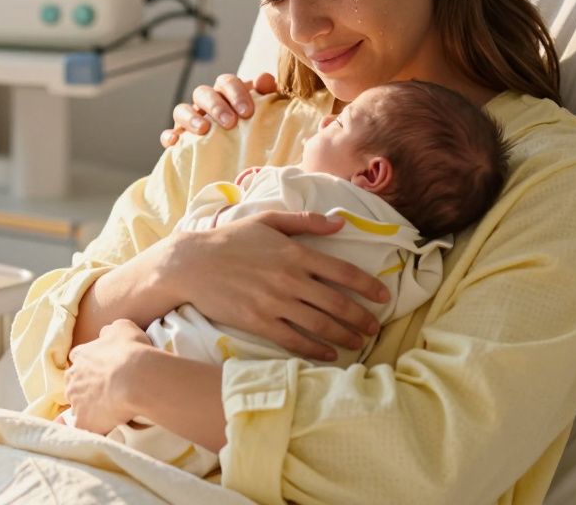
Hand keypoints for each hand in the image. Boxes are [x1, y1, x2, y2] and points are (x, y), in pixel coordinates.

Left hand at [64, 319, 153, 434]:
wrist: (136, 378)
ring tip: (110, 411)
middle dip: (86, 387)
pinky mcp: (83, 421)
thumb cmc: (131, 350)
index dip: (90, 365)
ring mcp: (76, 401)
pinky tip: (106, 427)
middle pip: (75, 384)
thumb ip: (109, 331)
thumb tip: (105, 334)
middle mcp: (73, 378)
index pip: (78, 359)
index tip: (102, 370)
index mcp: (81, 355)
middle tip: (107, 391)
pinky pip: (84, 427)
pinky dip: (93, 427)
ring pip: (78, 406)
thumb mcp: (122, 327)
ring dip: (89, 408)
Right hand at [160, 72, 276, 147]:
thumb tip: (265, 79)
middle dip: (216, 106)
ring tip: (204, 130)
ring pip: (181, 109)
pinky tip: (174, 142)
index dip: (236, 93)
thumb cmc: (252, 126)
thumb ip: (266, 94)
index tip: (248, 112)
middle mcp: (206, 102)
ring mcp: (190, 119)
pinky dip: (168, 135)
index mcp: (226, 92)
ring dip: (191, 117)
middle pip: (203, 93)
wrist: (241, 152)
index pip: (226, 82)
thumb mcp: (263, 109)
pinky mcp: (180, 138)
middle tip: (230, 123)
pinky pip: (168, 133)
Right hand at [166, 210, 390, 360]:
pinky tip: (329, 354)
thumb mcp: (268, 220)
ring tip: (358, 343)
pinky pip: (294, 339)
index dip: (368, 286)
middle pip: (337, 302)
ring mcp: (274, 303)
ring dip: (344, 336)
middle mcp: (289, 279)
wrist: (191, 264)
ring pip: (319, 324)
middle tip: (375, 327)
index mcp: (295, 253)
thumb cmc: (230, 239)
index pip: (343, 271)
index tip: (384, 296)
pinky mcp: (258, 322)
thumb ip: (306, 221)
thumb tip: (340, 223)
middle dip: (361, 317)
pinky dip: (315, 349)